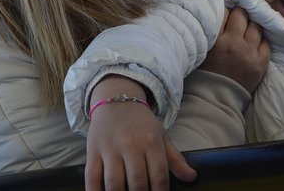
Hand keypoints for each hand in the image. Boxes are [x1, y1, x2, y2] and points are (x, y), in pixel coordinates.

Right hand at [85, 75, 196, 190]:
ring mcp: (110, 149)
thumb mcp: (161, 136)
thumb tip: (191, 177)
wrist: (116, 100)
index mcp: (151, 142)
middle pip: (137, 183)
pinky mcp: (93, 151)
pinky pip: (91, 177)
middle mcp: (131, 145)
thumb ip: (175, 159)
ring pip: (114, 184)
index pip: (159, 176)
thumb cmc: (141, 123)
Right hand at [198, 7, 269, 93]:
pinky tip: (254, 44)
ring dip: (251, 26)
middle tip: (237, 17)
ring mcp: (250, 53)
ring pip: (256, 26)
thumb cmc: (203, 74)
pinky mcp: (261, 63)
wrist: (216, 100)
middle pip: (242, 15)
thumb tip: (218, 13)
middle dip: (240, 13)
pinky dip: (260, 41)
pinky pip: (266, 42)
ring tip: (247, 30)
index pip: (224, 13)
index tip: (225, 10)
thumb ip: (210, 32)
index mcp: (216, 40)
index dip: (225, 9)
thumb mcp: (201, 50)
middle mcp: (234, 43)